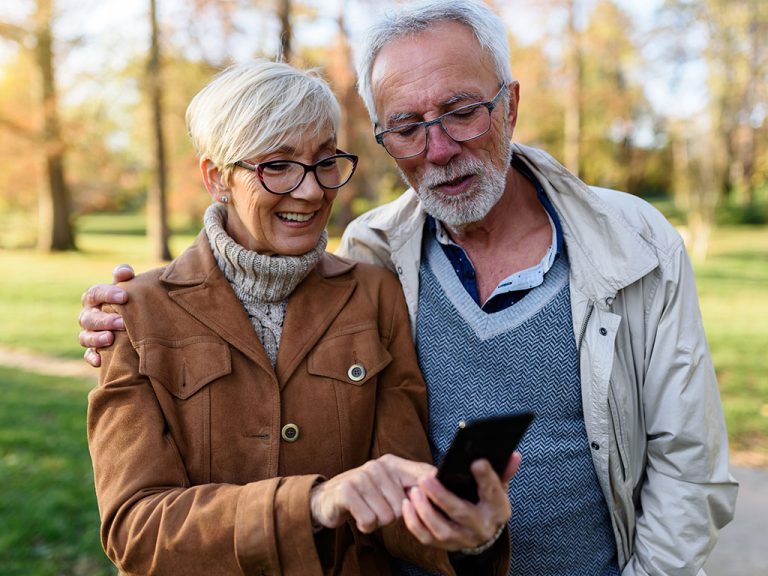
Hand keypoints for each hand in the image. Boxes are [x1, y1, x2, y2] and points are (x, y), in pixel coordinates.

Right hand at [78, 264, 134, 366]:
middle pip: (88, 318)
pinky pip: (88, 355)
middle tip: (122, 322)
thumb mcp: (128, 287)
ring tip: (111, 338)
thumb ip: (125, 277)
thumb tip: (124, 272)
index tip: (124, 297)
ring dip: (96, 338)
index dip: (107, 294)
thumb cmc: (129, 300)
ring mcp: (89, 333)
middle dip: (104, 320)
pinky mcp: (93, 351)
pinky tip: (100, 360)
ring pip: (85, 337)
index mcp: (94, 298)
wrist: (135, 320)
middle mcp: (88, 315)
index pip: (95, 293)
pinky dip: (92, 357)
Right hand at [310, 454, 435, 533]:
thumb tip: (440, 484)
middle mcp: (378, 465)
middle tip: (378, 507)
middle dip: (392, 515)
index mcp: (393, 463)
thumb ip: (414, 484)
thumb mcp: (390, 487)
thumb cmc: (366, 495)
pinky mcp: (347, 490)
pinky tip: (358, 516)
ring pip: (387, 516)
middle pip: (404, 506)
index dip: (429, 494)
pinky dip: (365, 525)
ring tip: (367, 510)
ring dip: (377, 521)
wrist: (328, 498)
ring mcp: (361, 476)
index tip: (429, 503)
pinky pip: (369, 520)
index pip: (424, 475)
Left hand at [402, 452, 520, 550]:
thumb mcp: (498, 486)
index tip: (476, 462)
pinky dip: (414, 523)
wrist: (483, 531)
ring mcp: (462, 539)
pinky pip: (427, 538)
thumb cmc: (487, 501)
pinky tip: (407, 505)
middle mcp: (481, 528)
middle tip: (425, 478)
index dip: (486, 477)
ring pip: (442, 530)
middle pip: (462, 513)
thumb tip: (513, 455)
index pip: (494, 492)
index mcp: (498, 509)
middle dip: (442, 496)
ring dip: (425, 511)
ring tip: (414, 491)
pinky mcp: (445, 545)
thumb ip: (504, 471)